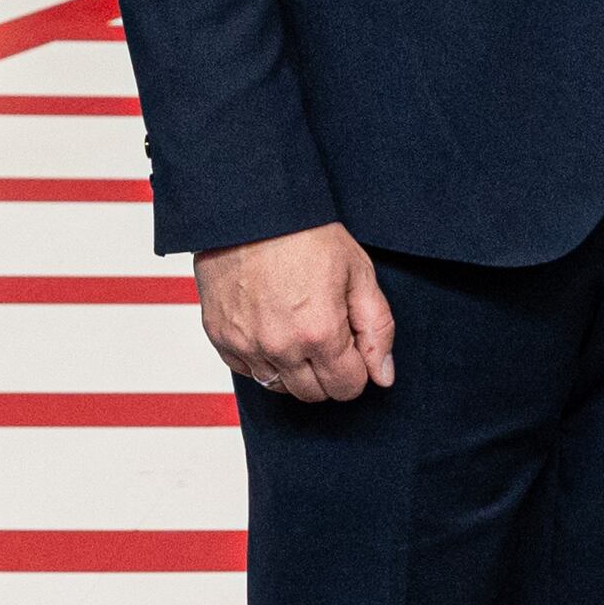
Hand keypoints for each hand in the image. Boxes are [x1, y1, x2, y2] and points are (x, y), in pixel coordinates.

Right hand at [199, 222, 394, 404]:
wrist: (252, 210)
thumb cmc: (306, 235)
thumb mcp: (359, 273)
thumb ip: (377, 330)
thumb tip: (383, 376)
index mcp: (320, 333)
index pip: (347, 387)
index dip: (356, 369)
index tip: (351, 346)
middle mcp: (280, 347)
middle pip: (313, 394)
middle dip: (328, 373)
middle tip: (327, 336)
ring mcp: (245, 344)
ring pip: (279, 386)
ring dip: (294, 370)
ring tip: (298, 328)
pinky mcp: (220, 337)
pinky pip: (247, 370)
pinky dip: (262, 358)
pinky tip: (271, 327)